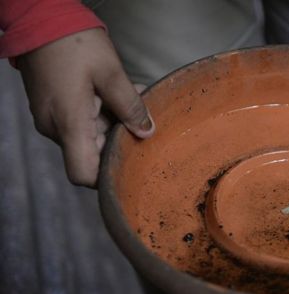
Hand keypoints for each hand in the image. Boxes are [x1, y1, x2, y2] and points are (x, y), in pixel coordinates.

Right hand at [18, 28, 154, 186]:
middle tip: (142, 119)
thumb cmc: (74, 43)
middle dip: (120, 139)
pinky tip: (118, 94)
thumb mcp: (111, 73)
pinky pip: (81, 121)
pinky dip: (101, 113)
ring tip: (133, 98)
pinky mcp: (54, 108)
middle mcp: (56, 128)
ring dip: (114, 122)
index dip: (106, 177)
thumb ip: (130, 105)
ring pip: (89, 136)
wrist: (41, 20)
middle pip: (91, 153)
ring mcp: (52, 118)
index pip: (83, 173)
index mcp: (69, 124)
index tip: (130, 164)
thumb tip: (147, 132)